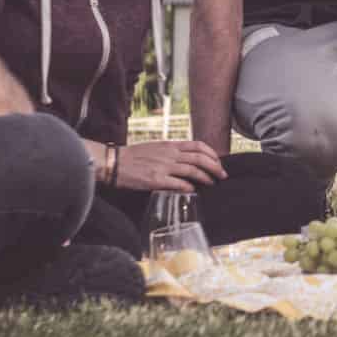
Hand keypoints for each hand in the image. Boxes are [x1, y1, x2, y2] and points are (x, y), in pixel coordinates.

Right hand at [111, 137, 227, 194]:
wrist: (114, 163)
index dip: (212, 153)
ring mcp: (163, 166)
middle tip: (222, 175)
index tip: (218, 161)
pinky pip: (178, 183)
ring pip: (193, 170)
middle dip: (215, 167)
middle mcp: (169, 154)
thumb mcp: (155, 148)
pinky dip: (189, 187)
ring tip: (212, 183)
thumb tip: (186, 161)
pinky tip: (193, 190)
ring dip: (206, 177)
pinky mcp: (155, 180)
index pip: (198, 145)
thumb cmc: (133, 157)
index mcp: (169, 145)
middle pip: (200, 158)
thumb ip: (171, 153)